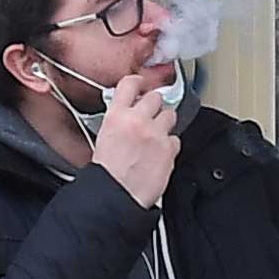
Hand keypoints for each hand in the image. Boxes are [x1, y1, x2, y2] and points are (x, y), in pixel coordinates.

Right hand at [90, 63, 179, 205]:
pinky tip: (160, 153)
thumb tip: (126, 115)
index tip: (141, 84)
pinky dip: (170, 146)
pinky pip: (176, 140)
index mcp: (116, 116)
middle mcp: (138, 121)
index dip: (138, 82)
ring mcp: (156, 134)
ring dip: (165, 122)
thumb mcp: (102, 139)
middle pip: (155, 97)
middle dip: (154, 105)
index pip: (130, 84)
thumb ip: (118, 121)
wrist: (115, 196)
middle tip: (151, 115)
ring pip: (170, 114)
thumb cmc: (106, 174)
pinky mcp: (169, 150)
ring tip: (156, 135)